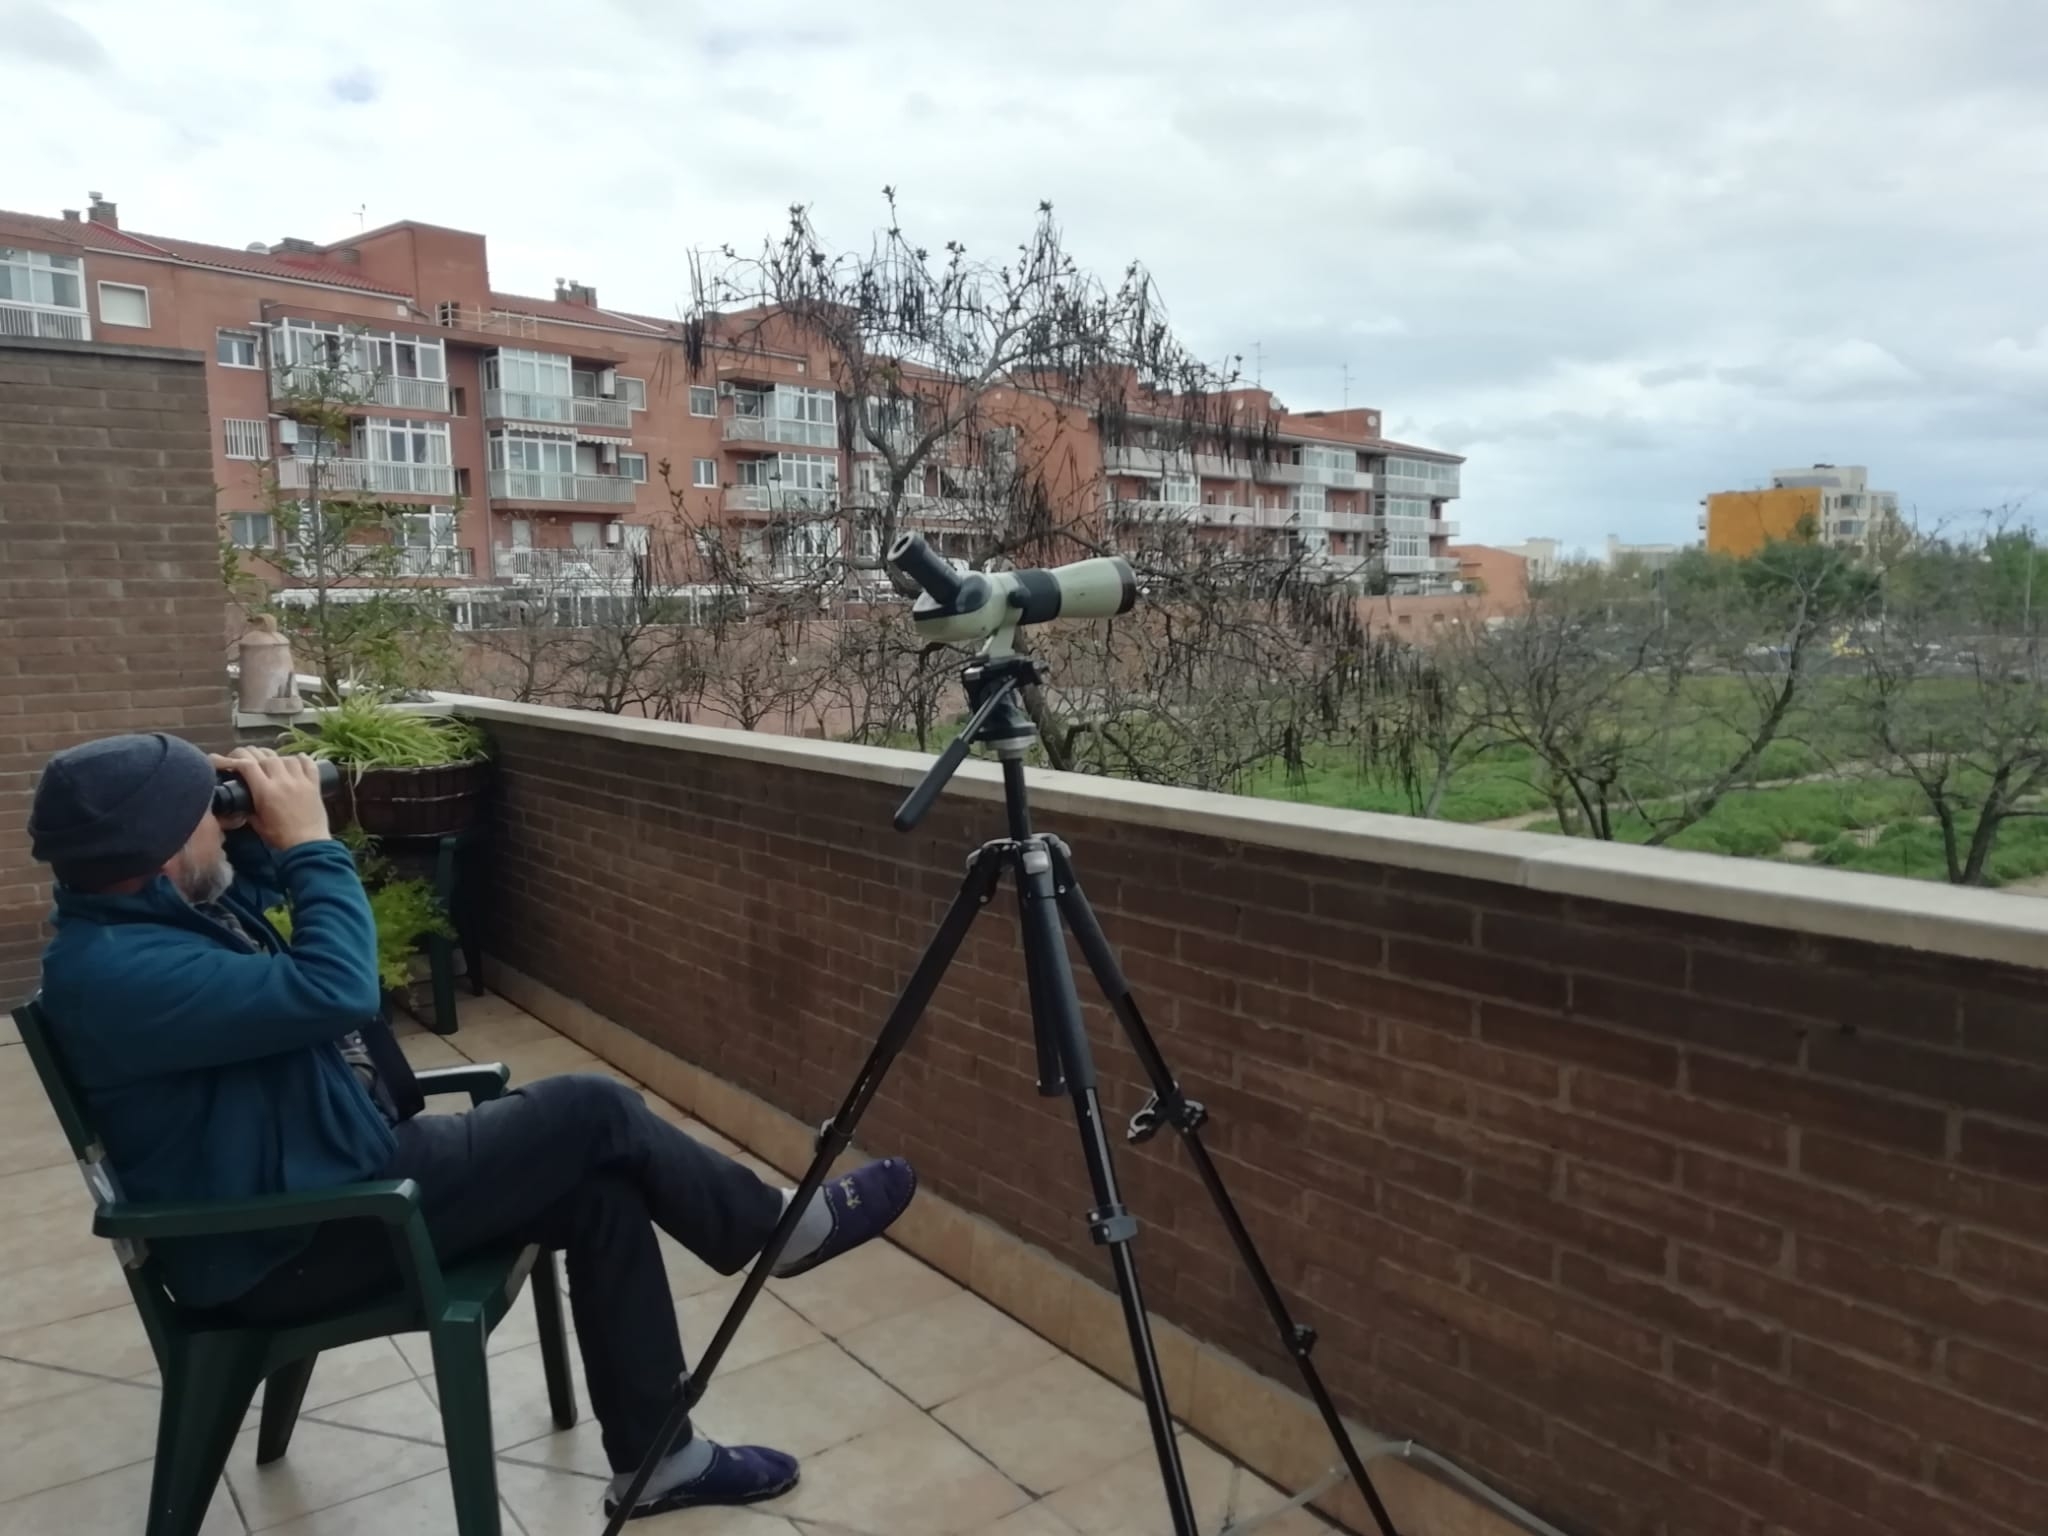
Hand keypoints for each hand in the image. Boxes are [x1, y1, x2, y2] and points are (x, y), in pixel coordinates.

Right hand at [208, 749, 329, 850]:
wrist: (308, 845)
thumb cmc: (280, 837)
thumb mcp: (257, 823)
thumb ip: (248, 809)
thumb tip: (242, 802)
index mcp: (265, 791)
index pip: (247, 765)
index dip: (234, 759)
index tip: (227, 760)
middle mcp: (283, 781)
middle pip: (265, 757)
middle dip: (251, 753)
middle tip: (244, 757)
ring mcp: (300, 781)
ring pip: (286, 758)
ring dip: (275, 757)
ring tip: (269, 760)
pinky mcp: (314, 784)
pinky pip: (309, 764)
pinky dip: (301, 759)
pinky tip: (296, 758)